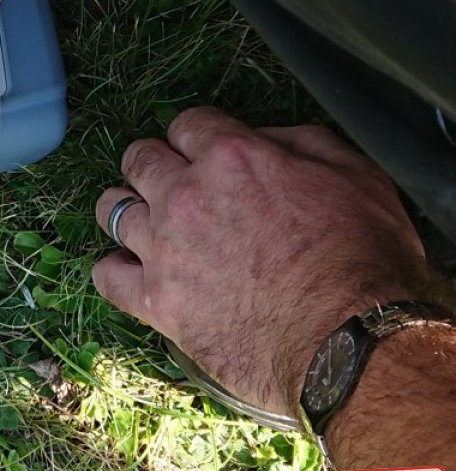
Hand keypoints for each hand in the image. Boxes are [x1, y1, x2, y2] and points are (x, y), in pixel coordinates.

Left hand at [93, 107, 439, 413]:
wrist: (352, 347)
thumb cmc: (365, 262)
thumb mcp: (355, 177)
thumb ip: (300, 143)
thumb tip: (261, 138)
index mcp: (232, 159)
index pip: (186, 124)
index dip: (197, 136)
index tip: (206, 154)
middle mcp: (186, 196)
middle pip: (139, 159)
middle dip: (155, 165)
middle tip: (175, 185)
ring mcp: (164, 249)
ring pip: (112, 209)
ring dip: (130, 211)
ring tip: (149, 225)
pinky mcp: (155, 301)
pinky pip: (106, 275)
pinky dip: (115, 270)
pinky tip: (132, 271)